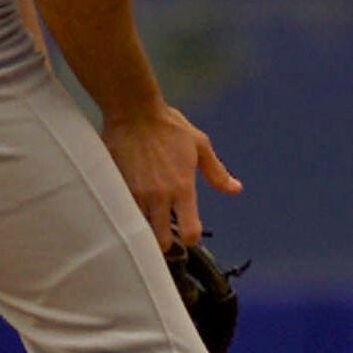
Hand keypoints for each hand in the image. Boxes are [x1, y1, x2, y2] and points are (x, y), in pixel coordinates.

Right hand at [102, 104, 240, 249]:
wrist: (132, 111)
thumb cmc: (168, 125)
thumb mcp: (200, 145)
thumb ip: (217, 173)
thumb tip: (235, 189)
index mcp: (182, 188)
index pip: (190, 231)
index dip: (191, 237)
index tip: (189, 232)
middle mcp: (160, 196)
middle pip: (162, 241)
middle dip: (165, 241)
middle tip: (164, 231)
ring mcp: (136, 194)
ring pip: (140, 230)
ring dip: (145, 229)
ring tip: (147, 220)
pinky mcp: (117, 189)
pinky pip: (123, 214)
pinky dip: (128, 216)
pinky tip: (131, 207)